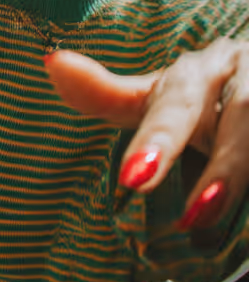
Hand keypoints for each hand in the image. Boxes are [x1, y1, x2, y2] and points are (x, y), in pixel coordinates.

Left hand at [45, 44, 248, 230]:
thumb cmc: (210, 95)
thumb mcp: (159, 96)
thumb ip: (107, 94)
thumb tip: (52, 64)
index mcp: (203, 71)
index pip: (175, 103)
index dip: (157, 139)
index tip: (134, 179)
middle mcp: (246, 73)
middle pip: (244, 115)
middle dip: (224, 168)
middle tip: (195, 217)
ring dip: (247, 170)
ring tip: (217, 215)